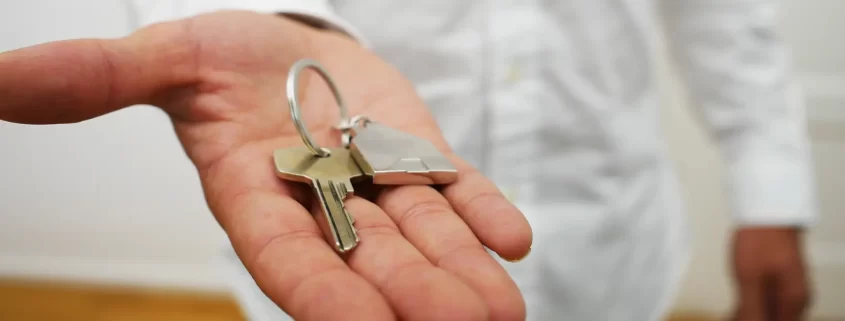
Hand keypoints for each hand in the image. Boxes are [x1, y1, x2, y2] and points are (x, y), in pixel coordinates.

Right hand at [0, 11, 531, 320]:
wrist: (284, 47)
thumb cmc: (222, 61)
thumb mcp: (167, 60)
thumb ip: (101, 79)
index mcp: (256, 197)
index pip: (288, 259)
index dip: (322, 296)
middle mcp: (321, 203)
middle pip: (368, 261)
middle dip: (411, 299)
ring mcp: (376, 182)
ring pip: (420, 237)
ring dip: (460, 274)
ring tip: (500, 313)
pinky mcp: (415, 155)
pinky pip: (452, 189)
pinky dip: (481, 212)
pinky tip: (513, 238)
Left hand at [731, 227, 811, 320]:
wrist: (768, 210)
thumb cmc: (761, 238)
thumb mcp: (749, 279)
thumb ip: (751, 309)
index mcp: (793, 302)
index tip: (737, 319)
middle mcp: (796, 299)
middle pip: (774, 320)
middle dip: (751, 320)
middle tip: (730, 317)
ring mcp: (789, 290)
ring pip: (770, 313)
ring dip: (750, 315)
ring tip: (729, 315)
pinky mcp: (781, 281)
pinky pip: (768, 302)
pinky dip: (752, 306)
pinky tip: (735, 309)